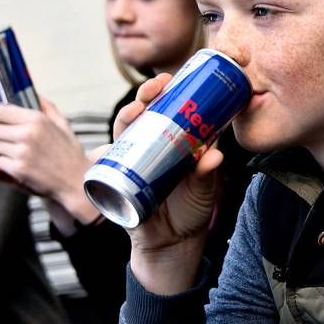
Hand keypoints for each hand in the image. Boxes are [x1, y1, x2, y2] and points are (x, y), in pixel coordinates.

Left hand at [0, 98, 96, 220]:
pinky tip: (20, 166)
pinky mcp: (18, 169)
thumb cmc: (70, 154)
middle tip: (6, 139)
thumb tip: (36, 95)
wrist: (77, 181)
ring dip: (0, 151)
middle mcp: (27, 134)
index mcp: (37, 119)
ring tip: (18, 154)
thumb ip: (48, 108)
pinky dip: (5, 165)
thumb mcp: (64, 126)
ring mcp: (21, 152)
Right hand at [117, 73, 222, 293]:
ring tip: (139, 109)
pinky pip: (108, 166)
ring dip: (127, 117)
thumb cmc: (191, 210)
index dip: (165, 94)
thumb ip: (207, 173)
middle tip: (155, 88)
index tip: (171, 80)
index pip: (165, 111)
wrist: (174, 244)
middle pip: (141, 116)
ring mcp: (131, 163)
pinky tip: (112, 146)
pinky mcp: (118, 183)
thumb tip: (216, 153)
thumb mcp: (204, 189)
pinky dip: (108, 155)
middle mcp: (148, 148)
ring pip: (123, 133)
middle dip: (145, 97)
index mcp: (170, 144)